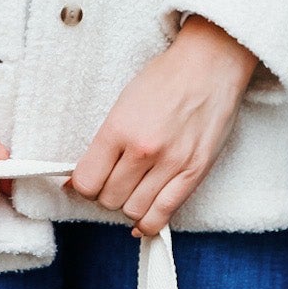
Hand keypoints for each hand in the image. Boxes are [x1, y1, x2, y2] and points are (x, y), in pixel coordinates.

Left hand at [69, 17, 258, 236]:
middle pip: (109, 199)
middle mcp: (143, 149)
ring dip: (128, 206)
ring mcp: (171, 163)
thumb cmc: (166, 80)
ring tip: (134, 191)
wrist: (210, 64)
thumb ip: (103, 144)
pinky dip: (149, 223)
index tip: (91, 180)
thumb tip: (77, 182)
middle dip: (107, 195)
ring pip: (133, 211)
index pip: (87, 182)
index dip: (84, 186)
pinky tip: (143, 218)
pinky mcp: (194, 173)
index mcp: (119, 128)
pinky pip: (163, 215)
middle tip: (116, 181)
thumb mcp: (124, 104)